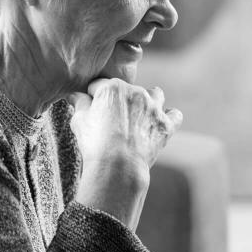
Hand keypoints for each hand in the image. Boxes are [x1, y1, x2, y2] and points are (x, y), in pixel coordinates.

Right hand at [69, 78, 181, 226]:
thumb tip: (77, 95)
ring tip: (139, 115)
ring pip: (156, 95)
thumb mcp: (79, 121)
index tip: (92, 108)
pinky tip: (159, 124)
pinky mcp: (166, 124)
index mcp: (112, 87)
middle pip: (127, 90)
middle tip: (112, 120)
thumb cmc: (95, 143)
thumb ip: (80, 103)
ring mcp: (154, 107)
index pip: (99, 85)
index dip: (93, 97)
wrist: (118, 166)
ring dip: (149, 101)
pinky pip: (174, 114)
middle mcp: (136, 92)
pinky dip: (168, 118)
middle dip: (120, 101)